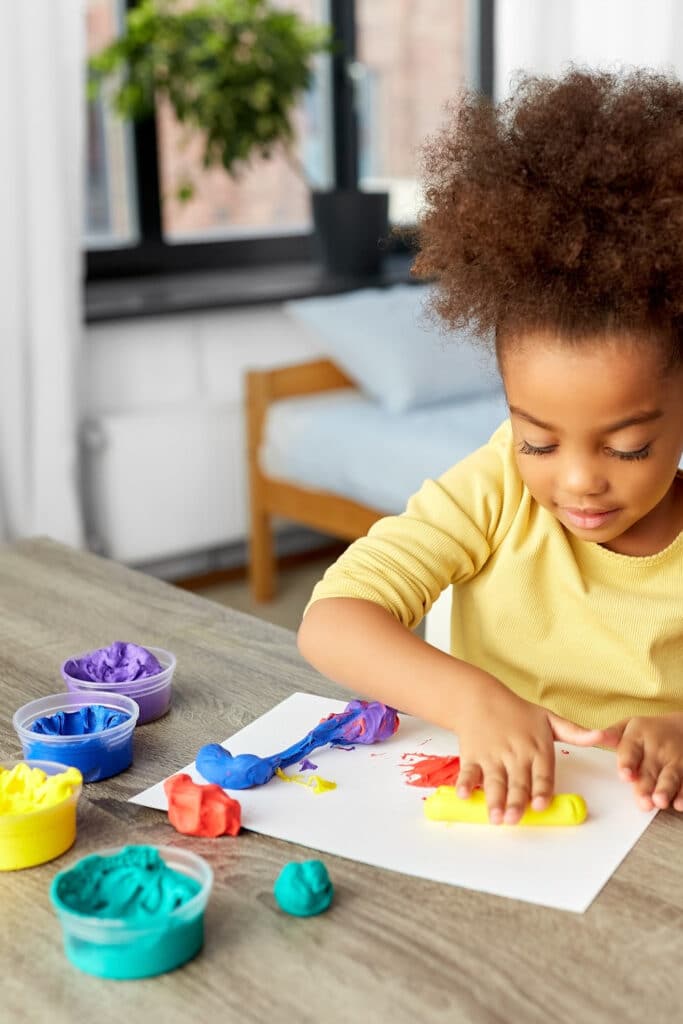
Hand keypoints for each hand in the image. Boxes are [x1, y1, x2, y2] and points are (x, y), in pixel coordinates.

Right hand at [455, 673, 609, 824]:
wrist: (479, 698)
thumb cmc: (517, 712)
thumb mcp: (549, 719)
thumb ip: (576, 733)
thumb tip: (603, 737)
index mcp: (536, 748)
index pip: (541, 774)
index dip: (541, 790)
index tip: (540, 805)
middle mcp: (515, 754)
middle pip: (517, 783)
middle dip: (515, 802)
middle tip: (514, 820)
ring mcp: (492, 756)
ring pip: (494, 781)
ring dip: (493, 800)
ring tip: (495, 818)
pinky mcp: (472, 757)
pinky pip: (469, 772)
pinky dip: (466, 784)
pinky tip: (464, 795)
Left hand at [602, 713, 682, 810]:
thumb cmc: (649, 731)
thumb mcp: (628, 726)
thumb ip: (610, 735)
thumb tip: (591, 736)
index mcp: (638, 736)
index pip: (630, 750)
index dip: (628, 763)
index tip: (625, 775)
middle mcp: (658, 749)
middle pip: (649, 770)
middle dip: (645, 786)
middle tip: (642, 801)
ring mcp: (675, 760)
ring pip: (670, 778)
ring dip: (665, 791)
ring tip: (659, 801)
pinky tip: (679, 804)